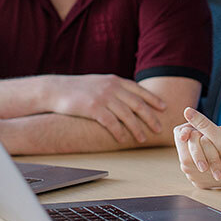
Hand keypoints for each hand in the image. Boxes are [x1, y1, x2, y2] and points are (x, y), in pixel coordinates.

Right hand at [47, 74, 165, 142]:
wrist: (56, 89)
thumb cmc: (79, 89)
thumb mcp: (101, 82)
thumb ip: (116, 88)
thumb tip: (131, 98)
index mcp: (116, 81)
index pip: (140, 90)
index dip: (154, 99)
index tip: (164, 108)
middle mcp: (112, 87)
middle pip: (138, 104)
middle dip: (150, 117)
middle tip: (159, 128)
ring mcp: (103, 97)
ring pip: (127, 115)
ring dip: (137, 128)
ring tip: (143, 138)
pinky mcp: (93, 108)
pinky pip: (111, 122)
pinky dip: (119, 132)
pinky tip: (123, 139)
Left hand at [173, 107, 220, 188]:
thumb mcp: (218, 136)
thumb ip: (201, 123)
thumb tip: (186, 111)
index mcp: (188, 162)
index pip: (180, 134)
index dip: (191, 126)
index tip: (204, 126)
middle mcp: (189, 173)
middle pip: (185, 145)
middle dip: (197, 137)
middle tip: (213, 135)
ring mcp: (196, 179)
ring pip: (192, 154)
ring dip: (202, 146)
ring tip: (217, 143)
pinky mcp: (204, 182)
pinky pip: (199, 164)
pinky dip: (206, 156)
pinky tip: (218, 154)